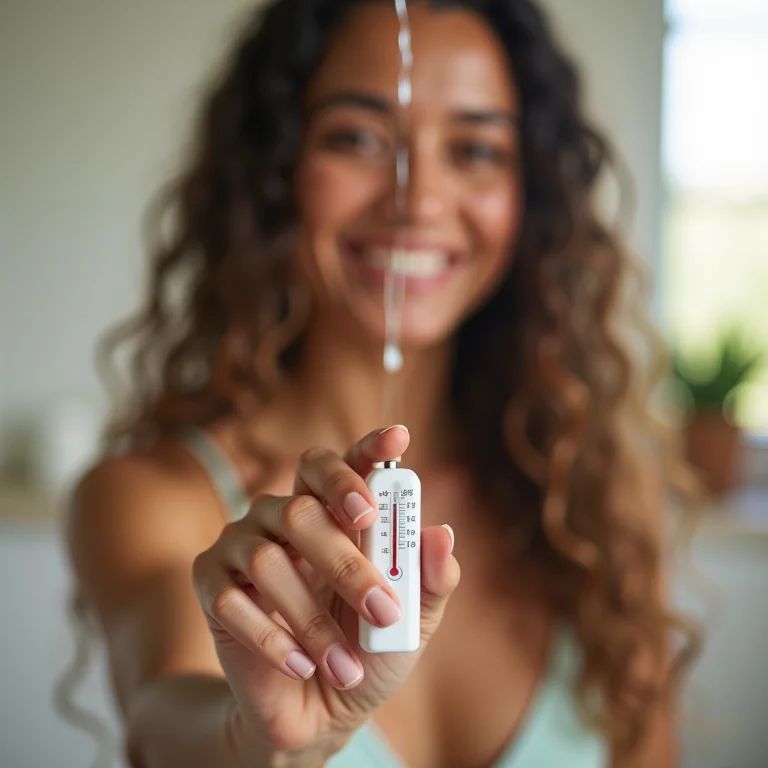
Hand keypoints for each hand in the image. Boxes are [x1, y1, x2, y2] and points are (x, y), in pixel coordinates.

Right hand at [192, 425, 459, 762]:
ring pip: (267, 560)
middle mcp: (282, 516)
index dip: (367, 449)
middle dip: (345, 562)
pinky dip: (273, 640)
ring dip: (313, 621)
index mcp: (331, 514)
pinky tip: (302, 667)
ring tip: (346, 668)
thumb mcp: (409, 622)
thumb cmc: (365, 653)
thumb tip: (441, 534)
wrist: (315, 713)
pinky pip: (231, 600)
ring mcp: (240, 545)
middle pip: (301, 509)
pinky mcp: (209, 584)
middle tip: (382, 606)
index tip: (399, 439)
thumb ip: (429, 580)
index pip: (342, 465)